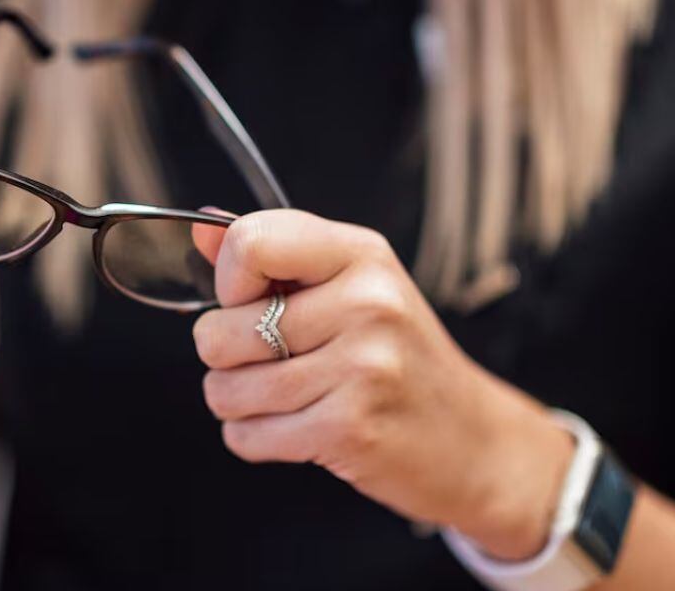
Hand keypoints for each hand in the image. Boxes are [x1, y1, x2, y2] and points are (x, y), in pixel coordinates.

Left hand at [191, 210, 573, 558]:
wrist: (472, 439)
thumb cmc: (401, 359)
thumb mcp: (353, 286)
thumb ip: (277, 256)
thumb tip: (201, 233)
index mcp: (361, 254)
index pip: (250, 242)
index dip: (227, 281)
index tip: (250, 301)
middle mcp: (366, 303)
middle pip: (219, 331)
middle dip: (226, 357)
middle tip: (273, 361)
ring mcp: (362, 367)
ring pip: (225, 390)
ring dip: (239, 403)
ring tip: (289, 398)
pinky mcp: (350, 427)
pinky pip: (246, 436)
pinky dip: (257, 439)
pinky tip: (299, 429)